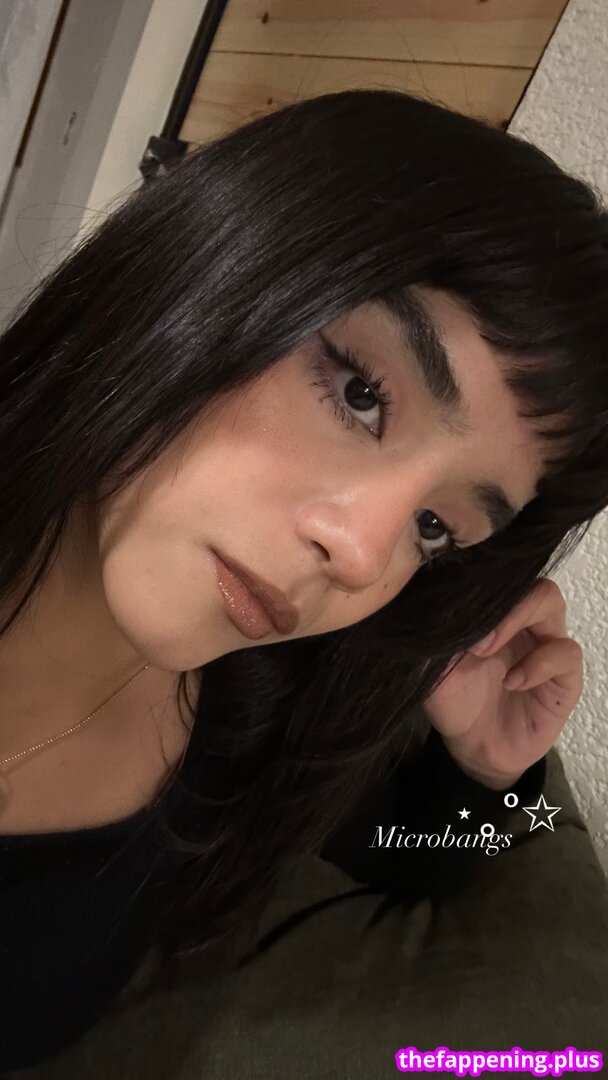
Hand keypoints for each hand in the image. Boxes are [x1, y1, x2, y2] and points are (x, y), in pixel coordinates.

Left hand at [423, 578, 583, 789]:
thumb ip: (433, 635)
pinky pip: (566, 653)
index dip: (477, 584)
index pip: (495, 575)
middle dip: (499, 600)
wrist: (473, 747)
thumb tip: (424, 605)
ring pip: (551, 602)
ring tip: (485, 652)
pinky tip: (512, 682)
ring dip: (518, 620)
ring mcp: (545, 643)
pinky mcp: (564, 676)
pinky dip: (539, 665)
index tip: (452, 612)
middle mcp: (522, 620)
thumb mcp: (432, 667)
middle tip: (472, 636)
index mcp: (492, 611)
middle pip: (523, 577)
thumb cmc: (455, 700)